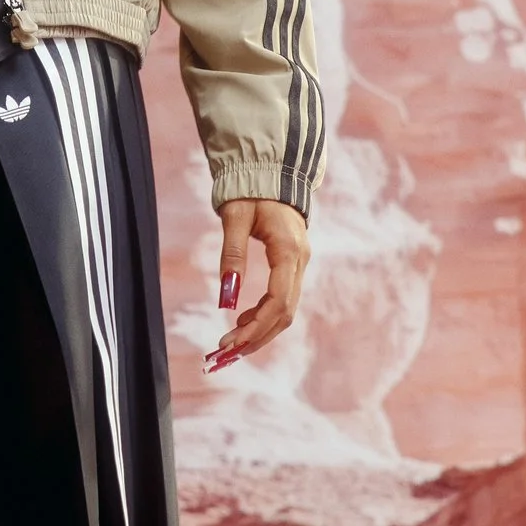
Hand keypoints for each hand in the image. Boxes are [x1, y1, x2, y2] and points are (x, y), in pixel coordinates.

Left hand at [206, 198, 309, 369]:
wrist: (272, 172)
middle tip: (225, 353)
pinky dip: (264, 316)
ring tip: (231, 345)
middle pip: (284, 313)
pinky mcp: (293, 265)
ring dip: (261, 331)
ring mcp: (300, 264)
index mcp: (289, 251)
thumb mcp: (235, 217)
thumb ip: (231, 255)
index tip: (229, 342)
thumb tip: (226, 299)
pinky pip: (283, 299)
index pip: (278, 302)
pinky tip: (242, 323)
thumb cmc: (251, 191)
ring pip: (286, 310)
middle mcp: (300, 262)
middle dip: (256, 337)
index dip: (256, 327)